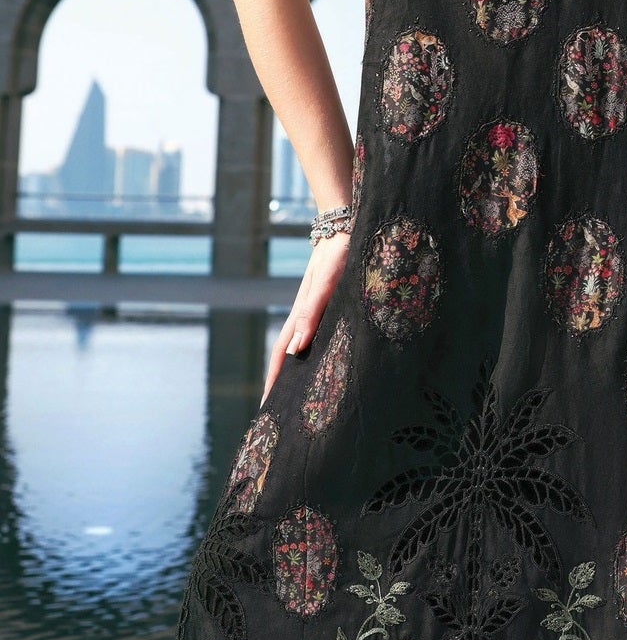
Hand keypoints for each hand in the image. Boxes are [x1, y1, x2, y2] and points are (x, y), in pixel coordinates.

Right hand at [260, 231, 350, 404]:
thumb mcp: (326, 284)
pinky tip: (320, 361)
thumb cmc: (336, 256)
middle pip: (288, 355)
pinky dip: (313, 354)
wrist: (344, 230)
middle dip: (282, 381)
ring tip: (298, 393)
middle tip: (280, 409)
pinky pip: (315, 336)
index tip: (268, 405)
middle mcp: (304, 317)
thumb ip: (312, 313)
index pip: (282, 355)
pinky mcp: (327, 305)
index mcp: (300, 316)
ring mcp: (314, 311)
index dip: (275, 380)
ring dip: (297, 370)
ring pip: (301, 347)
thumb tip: (297, 349)